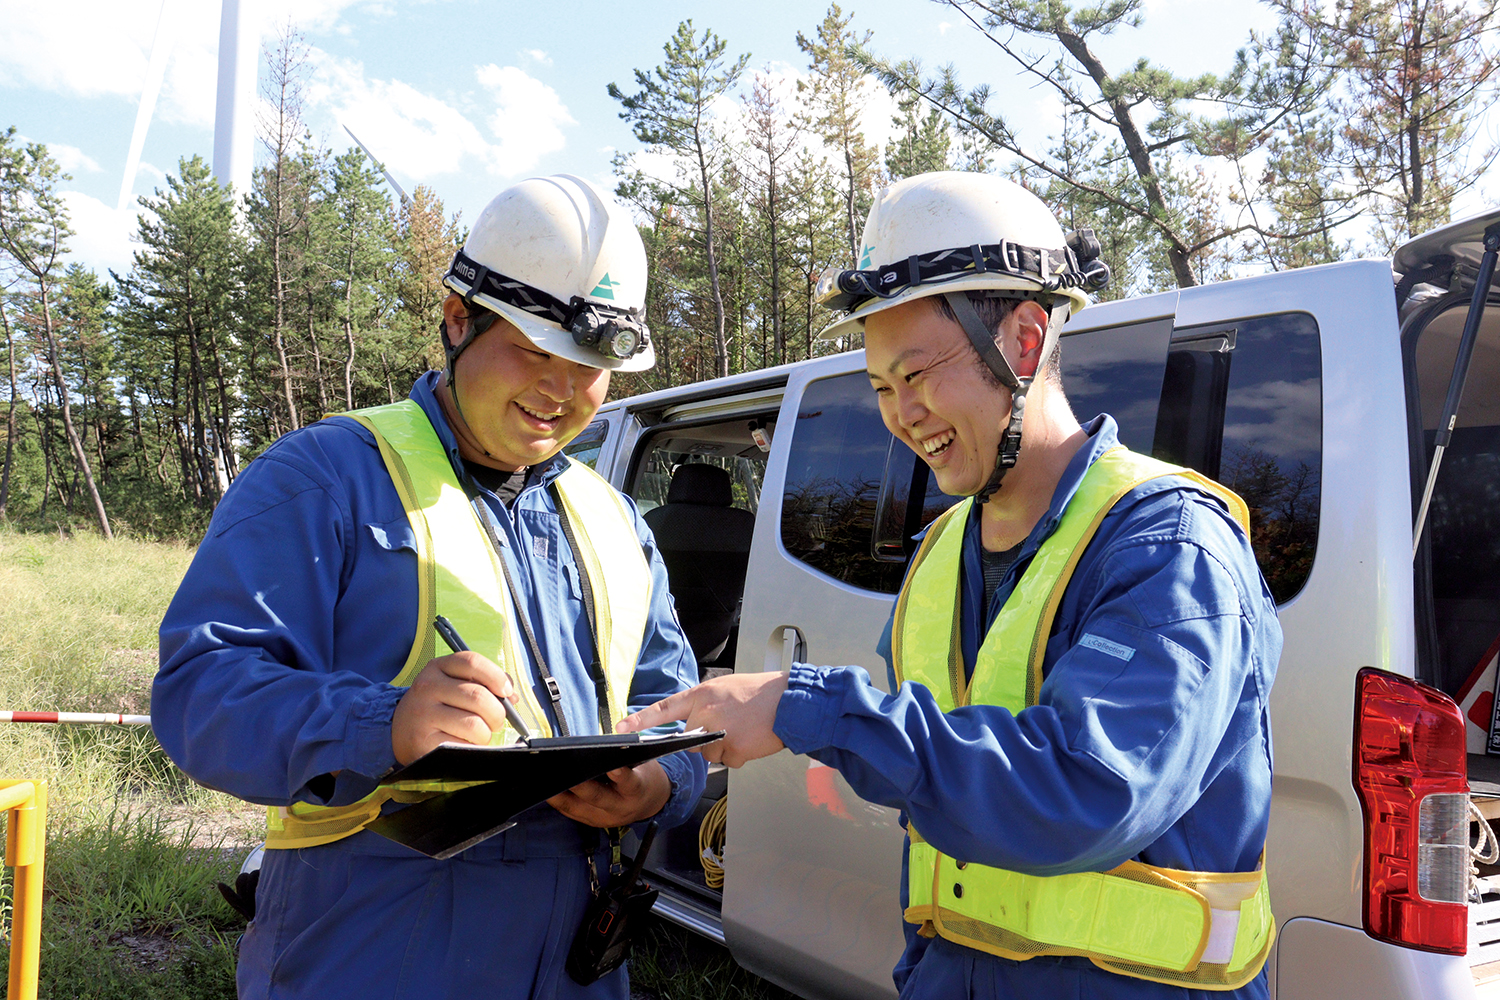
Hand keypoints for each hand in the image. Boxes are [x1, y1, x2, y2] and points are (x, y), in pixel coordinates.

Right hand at [390, 651, 517, 765]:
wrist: (399, 730)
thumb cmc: (438, 706)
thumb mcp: (453, 685)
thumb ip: (484, 683)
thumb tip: (512, 697)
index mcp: (437, 667)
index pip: (471, 662)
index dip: (496, 676)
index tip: (506, 691)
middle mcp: (427, 687)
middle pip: (478, 696)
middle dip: (497, 713)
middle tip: (495, 720)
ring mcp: (423, 714)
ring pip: (474, 724)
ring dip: (486, 734)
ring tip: (479, 734)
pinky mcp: (423, 741)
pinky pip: (463, 746)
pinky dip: (472, 748)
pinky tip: (464, 743)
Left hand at [548, 761, 670, 826]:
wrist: (650, 803)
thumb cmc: (643, 777)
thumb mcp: (643, 763)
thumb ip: (625, 756)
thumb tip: (602, 744)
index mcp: (637, 791)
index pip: (630, 783)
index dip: (621, 775)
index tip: (612, 766)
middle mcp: (620, 808)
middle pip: (597, 797)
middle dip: (579, 785)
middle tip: (563, 772)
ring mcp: (605, 818)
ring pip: (578, 808)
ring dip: (559, 795)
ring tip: (545, 781)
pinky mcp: (592, 822)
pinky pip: (571, 812)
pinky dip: (558, 801)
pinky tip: (546, 790)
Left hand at [615, 672, 788, 767]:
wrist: (790, 702)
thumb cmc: (760, 694)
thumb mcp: (725, 690)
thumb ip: (705, 706)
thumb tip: (693, 728)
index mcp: (702, 694)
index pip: (664, 708)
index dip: (640, 719)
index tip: (620, 728)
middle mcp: (706, 713)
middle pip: (690, 739)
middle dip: (705, 738)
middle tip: (729, 725)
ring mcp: (719, 733)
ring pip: (709, 754)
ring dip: (725, 748)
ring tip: (745, 729)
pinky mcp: (734, 750)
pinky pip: (728, 761)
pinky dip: (740, 755)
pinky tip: (752, 739)